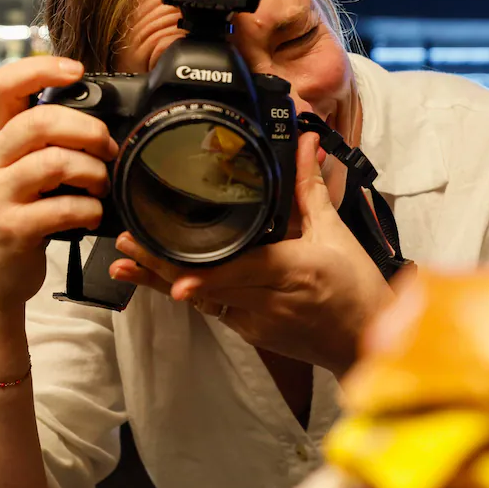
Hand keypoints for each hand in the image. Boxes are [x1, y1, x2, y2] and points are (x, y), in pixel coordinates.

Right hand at [0, 56, 118, 312]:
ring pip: (56, 162)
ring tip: (101, 186)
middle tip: (108, 148)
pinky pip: (63, 208)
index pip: (6, 84)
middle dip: (89, 131)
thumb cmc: (21, 215)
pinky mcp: (12, 227)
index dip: (41, 69)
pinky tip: (91, 215)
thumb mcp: (25, 171)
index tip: (76, 70)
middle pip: (41, 121)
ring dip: (94, 173)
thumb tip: (103, 119)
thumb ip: (49, 143)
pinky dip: (89, 210)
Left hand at [110, 132, 394, 376]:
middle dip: (161, 268)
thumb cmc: (356, 290)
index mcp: (291, 271)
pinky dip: (188, 291)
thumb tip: (304, 146)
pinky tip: (160, 280)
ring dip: (161, 282)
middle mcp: (267, 301)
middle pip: (206, 286)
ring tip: (124, 266)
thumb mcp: (335, 233)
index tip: (175, 278)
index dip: (204, 278)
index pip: (239, 274)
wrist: (364, 342)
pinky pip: (213, 308)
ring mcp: (255, 321)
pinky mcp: (250, 331)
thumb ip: (310, 189)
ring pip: (201, 300)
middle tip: (125, 248)